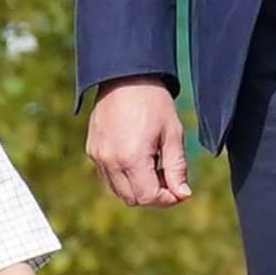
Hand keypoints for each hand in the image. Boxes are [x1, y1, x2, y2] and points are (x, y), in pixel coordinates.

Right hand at [86, 76, 190, 207]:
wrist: (126, 75)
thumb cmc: (153, 102)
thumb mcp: (172, 133)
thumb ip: (177, 168)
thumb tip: (183, 194)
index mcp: (131, 158)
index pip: (148, 198)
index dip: (167, 199)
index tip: (179, 189)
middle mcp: (110, 161)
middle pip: (132, 199)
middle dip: (152, 194)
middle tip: (167, 174)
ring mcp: (98, 156)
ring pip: (118, 190)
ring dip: (137, 186)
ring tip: (152, 163)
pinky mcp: (92, 149)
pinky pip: (108, 175)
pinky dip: (123, 175)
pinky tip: (137, 156)